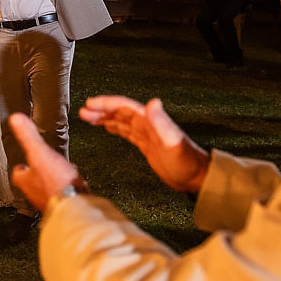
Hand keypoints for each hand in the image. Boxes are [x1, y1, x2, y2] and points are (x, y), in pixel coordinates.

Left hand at [8, 113, 86, 212]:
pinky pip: (64, 193)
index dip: (21, 166)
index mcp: (25, 180)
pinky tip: (74, 182)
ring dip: (53, 179)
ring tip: (60, 171)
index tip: (23, 161)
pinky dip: (67, 187)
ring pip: (48, 187)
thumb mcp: (39, 152)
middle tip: (43, 164)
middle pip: (32, 181)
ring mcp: (50, 199)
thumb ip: (28, 136)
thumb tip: (15, 119)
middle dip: (38, 172)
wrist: (74, 205)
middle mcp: (35, 193)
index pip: (18, 173)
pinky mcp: (65, 204)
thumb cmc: (56, 182)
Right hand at [78, 96, 209, 192]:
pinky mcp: (147, 145)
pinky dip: (115, 128)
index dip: (107, 104)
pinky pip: (126, 132)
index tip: (90, 104)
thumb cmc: (186, 161)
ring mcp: (147, 134)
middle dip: (101, 110)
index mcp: (150, 121)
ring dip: (105, 118)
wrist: (196, 177)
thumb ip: (161, 122)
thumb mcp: (172, 141)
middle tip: (83, 111)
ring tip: (88, 117)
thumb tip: (153, 103)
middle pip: (120, 112)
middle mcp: (147, 124)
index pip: (124, 107)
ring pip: (121, 121)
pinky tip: (107, 128)